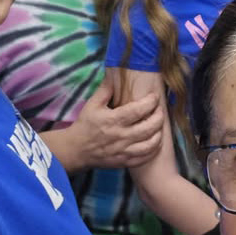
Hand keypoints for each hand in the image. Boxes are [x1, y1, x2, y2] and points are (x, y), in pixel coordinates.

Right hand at [48, 76, 163, 171]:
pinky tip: (155, 140)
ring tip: (159, 124)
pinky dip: (154, 149)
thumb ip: (106, 88)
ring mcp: (123, 151)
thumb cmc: (85, 124)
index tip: (154, 96)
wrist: (75, 149)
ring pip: (150, 144)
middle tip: (160, 109)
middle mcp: (120, 136)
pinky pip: (145, 158)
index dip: (151, 101)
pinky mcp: (124, 162)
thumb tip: (116, 72)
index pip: (138, 110)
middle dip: (159, 116)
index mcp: (113, 120)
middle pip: (149, 127)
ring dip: (159, 133)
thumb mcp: (93, 104)